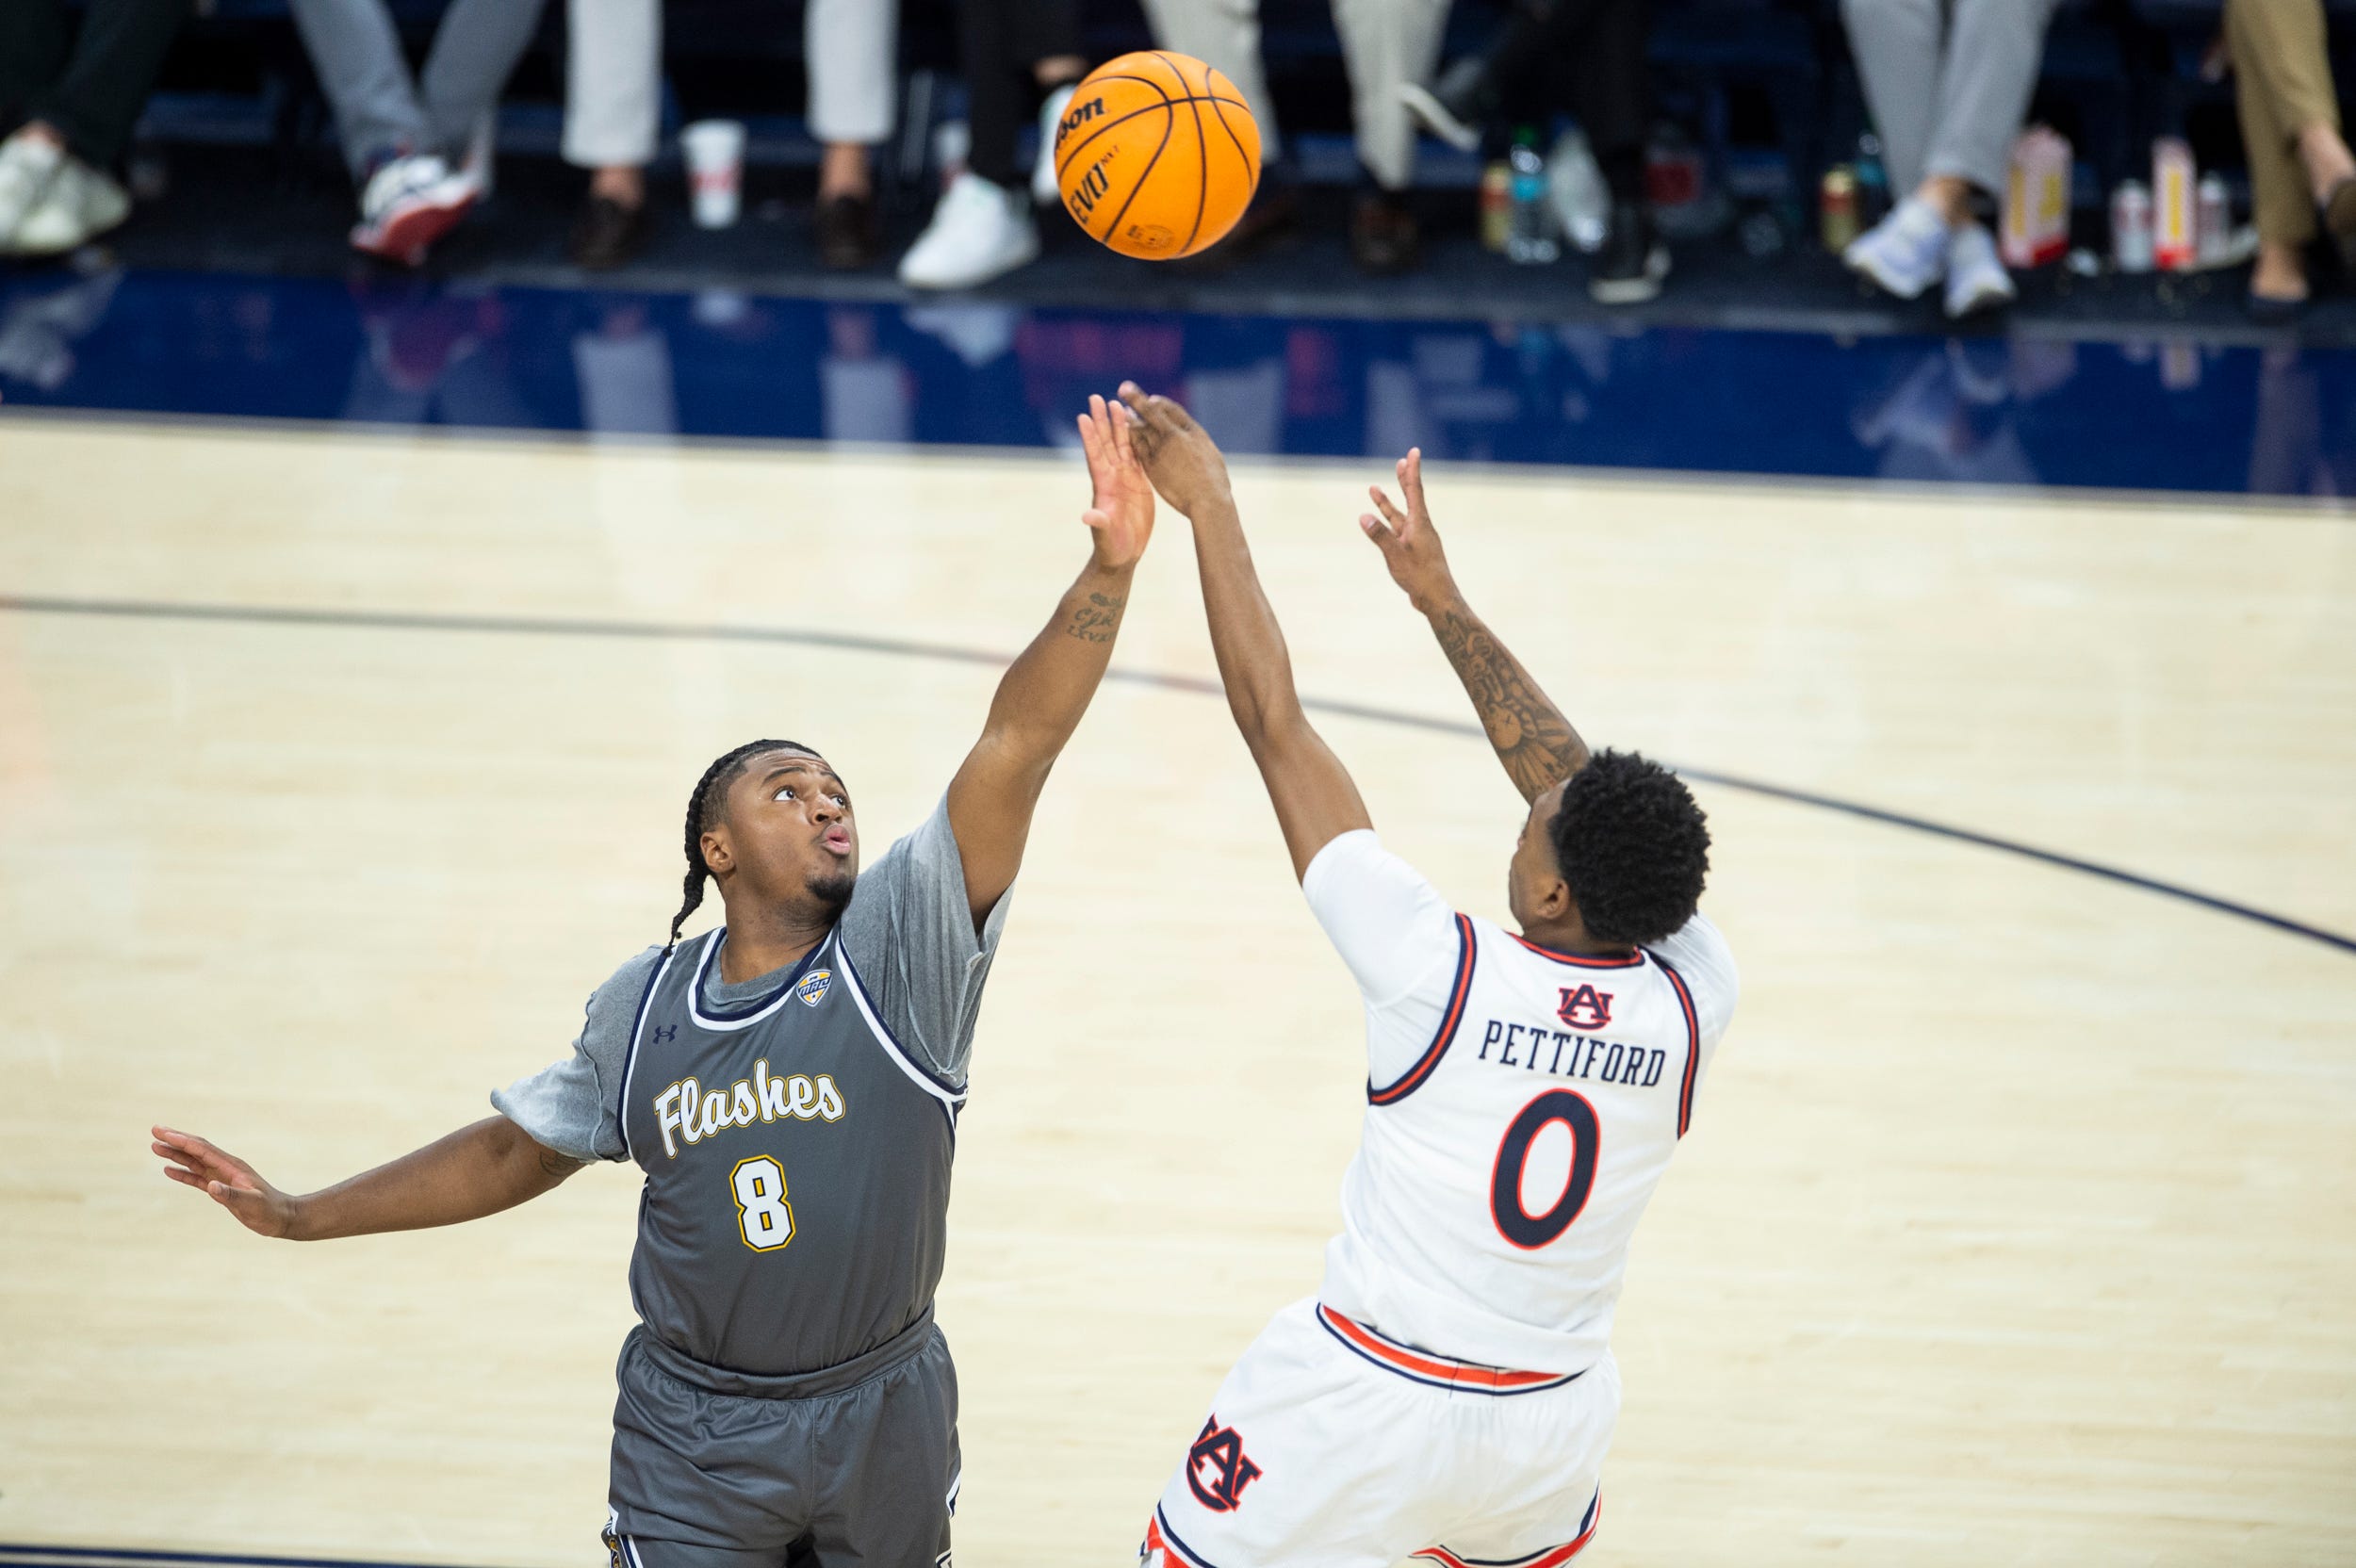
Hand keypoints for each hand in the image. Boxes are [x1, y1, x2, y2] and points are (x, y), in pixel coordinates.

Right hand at [152, 1124, 303, 1238]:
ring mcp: (223, 1177)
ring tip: (155, 1147)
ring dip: (176, 1154)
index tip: (163, 1134)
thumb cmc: (269, 1211)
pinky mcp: (221, 1188)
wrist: (281, 1218)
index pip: (203, 1149)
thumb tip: (211, 1186)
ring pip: (194, 1161)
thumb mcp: (252, 1204)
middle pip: (196, 1149)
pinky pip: (198, 1177)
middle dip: (175, 1140)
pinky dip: (183, 1172)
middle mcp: (226, 1167)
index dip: (182, 1141)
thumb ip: (232, 1195)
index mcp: (232, 1166)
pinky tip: (169, 1170)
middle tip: (154, 1130)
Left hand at [1077, 392, 1154, 568]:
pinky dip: (1136, 440)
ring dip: (1119, 425)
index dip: (1090, 437)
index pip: (1095, 456)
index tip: (1084, 416)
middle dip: (1102, 421)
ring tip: (1118, 403)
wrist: (1123, 554)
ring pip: (1121, 446)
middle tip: (1097, 398)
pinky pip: (1137, 457)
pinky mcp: (1138, 483)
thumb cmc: (1111, 547)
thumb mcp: (1105, 536)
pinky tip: (1139, 425)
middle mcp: (1111, 478)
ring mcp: (1124, 479)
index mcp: (1103, 486)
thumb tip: (1088, 517)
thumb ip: (1098, 524)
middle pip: (1106, 443)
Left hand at [1116, 381, 1232, 517]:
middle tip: (1123, 387)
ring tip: (1121, 411)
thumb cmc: (1215, 483)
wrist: (1208, 500)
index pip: (1172, 410)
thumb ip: (1196, 443)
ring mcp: (1162, 449)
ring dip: (1130, 418)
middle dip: (1137, 398)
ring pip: (1141, 428)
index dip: (1160, 403)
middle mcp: (1176, 435)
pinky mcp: (1152, 464)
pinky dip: (1130, 437)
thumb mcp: (1210, 454)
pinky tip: (1123, 434)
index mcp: (1193, 431)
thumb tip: (1191, 439)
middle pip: (1153, 412)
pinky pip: (1137, 446)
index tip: (1151, 398)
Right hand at [1360, 448, 1457, 615]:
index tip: (1413, 452)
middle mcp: (1420, 527)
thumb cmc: (1420, 577)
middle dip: (1404, 480)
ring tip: (1373, 489)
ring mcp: (1416, 539)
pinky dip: (1387, 523)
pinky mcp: (1413, 551)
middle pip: (1411, 498)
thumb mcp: (1396, 555)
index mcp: (1419, 524)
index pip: (1414, 490)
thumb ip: (1380, 536)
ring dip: (1387, 503)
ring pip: (1399, 516)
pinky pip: (1397, 530)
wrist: (1436, 598)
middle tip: (1401, 461)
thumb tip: (1364, 517)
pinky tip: (1378, 522)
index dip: (1412, 470)